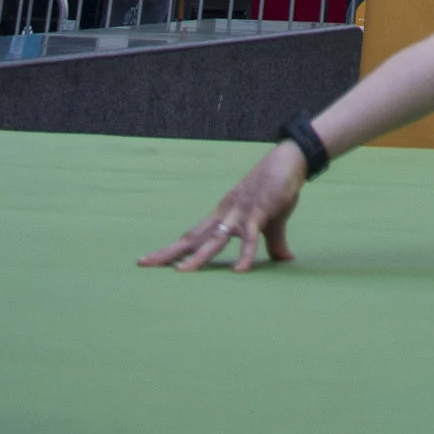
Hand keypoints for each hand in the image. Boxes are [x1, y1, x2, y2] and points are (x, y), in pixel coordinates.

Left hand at [139, 140, 307, 272]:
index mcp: (222, 215)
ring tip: (181, 273)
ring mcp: (239, 213)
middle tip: (144, 263)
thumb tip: (284, 260)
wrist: (289, 160)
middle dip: (169, 252)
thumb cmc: (277, 189)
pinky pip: (249, 237)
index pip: (191, 235)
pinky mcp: (259, 212)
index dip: (171, 249)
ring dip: (198, 256)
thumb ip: (273, 243)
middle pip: (192, 237)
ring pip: (214, 239)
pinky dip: (244, 255)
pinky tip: (239, 272)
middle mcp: (224, 214)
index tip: (148, 259)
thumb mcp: (271, 220)